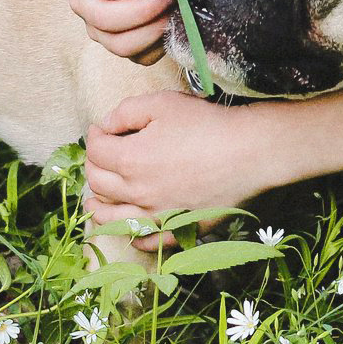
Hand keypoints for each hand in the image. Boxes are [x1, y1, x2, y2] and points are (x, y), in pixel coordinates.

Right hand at [65, 0, 175, 61]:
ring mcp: (96, 28)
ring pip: (120, 45)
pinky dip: (157, 44)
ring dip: (152, 30)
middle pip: (107, 19)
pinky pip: (138, 56)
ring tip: (172, 9)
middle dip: (145, 10)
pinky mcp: (116, 44)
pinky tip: (169, 22)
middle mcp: (81, 3)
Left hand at [84, 91, 270, 241]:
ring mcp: (157, 214)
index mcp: (130, 159)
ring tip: (94, 200)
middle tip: (100, 155)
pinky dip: (130, 235)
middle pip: (98, 183)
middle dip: (93, 165)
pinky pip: (145, 240)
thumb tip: (106, 126)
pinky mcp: (177, 228)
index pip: (95, 150)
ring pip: (111, 218)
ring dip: (97, 207)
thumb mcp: (162, 103)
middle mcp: (137, 192)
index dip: (94, 136)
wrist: (249, 153)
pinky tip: (128, 227)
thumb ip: (126, 112)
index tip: (101, 129)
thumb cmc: (207, 125)